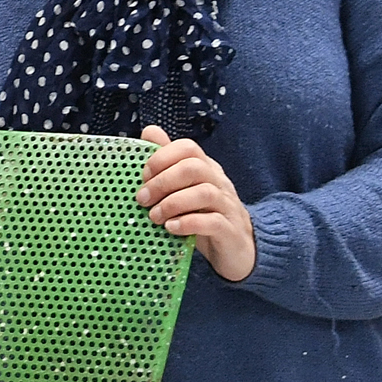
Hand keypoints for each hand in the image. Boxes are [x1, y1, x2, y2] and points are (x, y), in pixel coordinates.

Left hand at [138, 125, 255, 281]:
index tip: (143, 175)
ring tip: (154, 217)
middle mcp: (219, 183)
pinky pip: (213, 222)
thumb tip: (149, 131)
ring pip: (204, 193)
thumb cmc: (205, 217)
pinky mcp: (230, 231)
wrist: (238, 250)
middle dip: (162, 182)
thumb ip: (168, 163)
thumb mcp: (186, 190)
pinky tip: (171, 228)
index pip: (188, 148)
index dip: (162, 157)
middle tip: (142, 199)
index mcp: (207, 170)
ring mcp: (227, 206)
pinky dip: (188, 223)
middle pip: (193, 168)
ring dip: (172, 203)